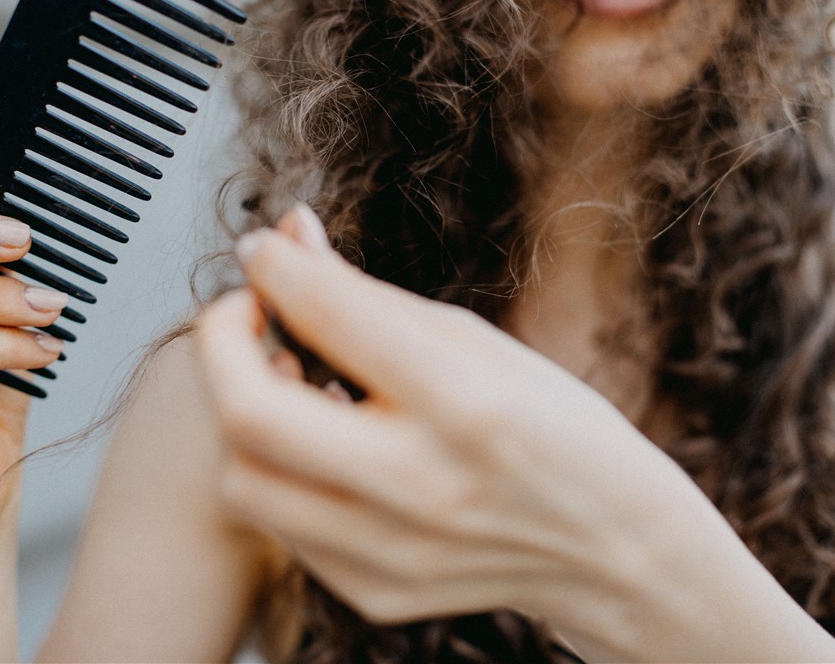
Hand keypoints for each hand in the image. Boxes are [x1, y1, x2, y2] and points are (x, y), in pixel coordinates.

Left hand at [195, 207, 697, 634]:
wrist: (612, 548)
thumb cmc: (553, 428)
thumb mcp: (479, 344)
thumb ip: (370, 300)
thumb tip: (286, 243)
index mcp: (468, 404)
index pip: (328, 314)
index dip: (277, 266)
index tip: (265, 251)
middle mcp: (423, 487)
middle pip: (249, 415)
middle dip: (222, 343)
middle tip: (246, 313)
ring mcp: (393, 553)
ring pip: (243, 480)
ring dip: (241, 414)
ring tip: (285, 380)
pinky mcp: (375, 591)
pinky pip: (280, 522)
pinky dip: (280, 467)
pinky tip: (323, 441)